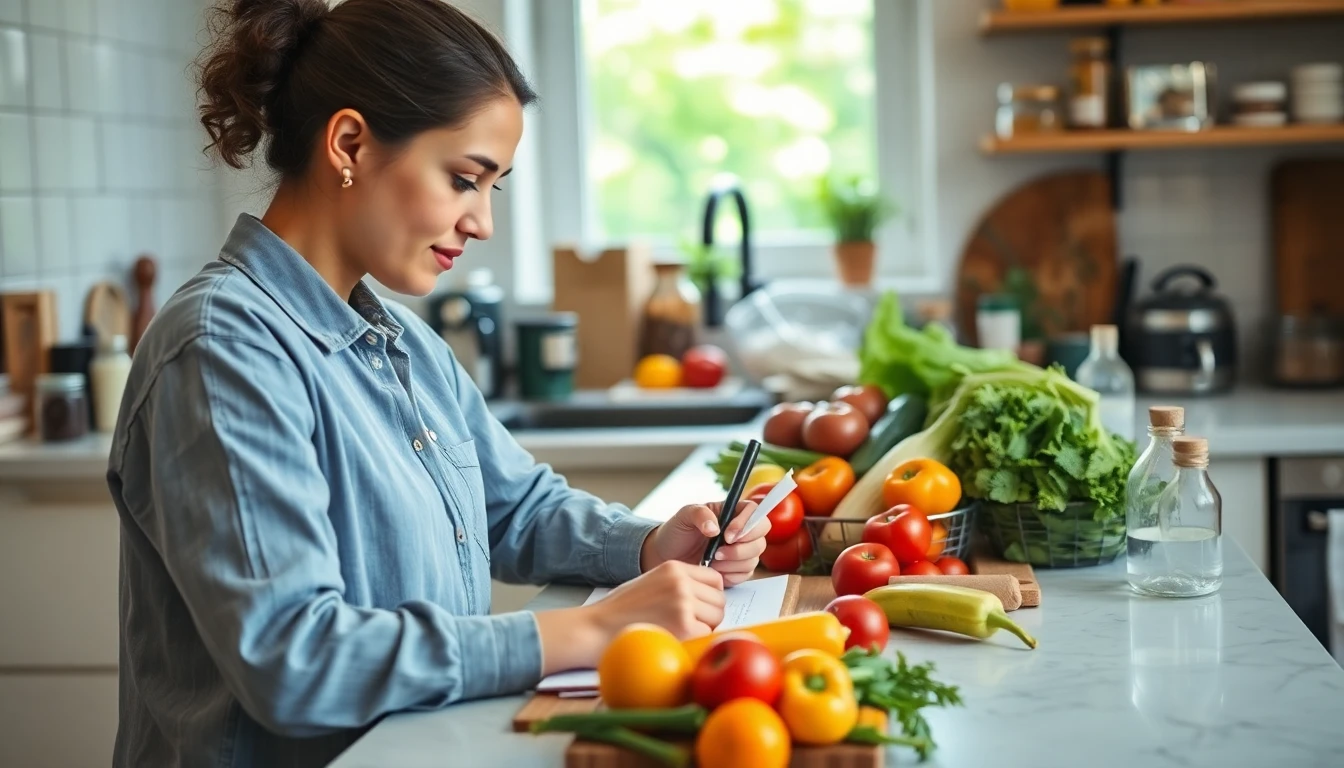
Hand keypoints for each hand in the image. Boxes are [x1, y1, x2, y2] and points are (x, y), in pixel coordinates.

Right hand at [536, 561, 727, 672]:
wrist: (595, 627)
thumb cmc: (619, 610)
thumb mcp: (651, 583)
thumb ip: (678, 585)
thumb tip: (705, 599)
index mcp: (674, 567)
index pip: (714, 579)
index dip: (710, 596)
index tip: (700, 608)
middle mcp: (681, 581)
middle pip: (719, 600)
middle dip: (709, 616)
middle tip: (689, 625)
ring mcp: (683, 602)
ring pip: (716, 618)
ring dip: (704, 629)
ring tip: (679, 632)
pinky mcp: (683, 625)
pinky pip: (706, 635)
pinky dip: (695, 642)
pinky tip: (675, 641)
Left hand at [641, 501, 770, 586]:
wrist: (666, 555)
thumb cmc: (676, 532)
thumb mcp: (684, 516)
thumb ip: (700, 515)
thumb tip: (715, 528)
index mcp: (731, 512)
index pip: (755, 512)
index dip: (748, 524)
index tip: (728, 535)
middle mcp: (741, 531)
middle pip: (760, 538)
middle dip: (740, 549)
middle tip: (717, 552)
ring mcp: (740, 551)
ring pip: (754, 558)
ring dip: (733, 563)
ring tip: (711, 561)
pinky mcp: (736, 569)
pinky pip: (745, 574)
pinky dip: (731, 574)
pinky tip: (715, 570)